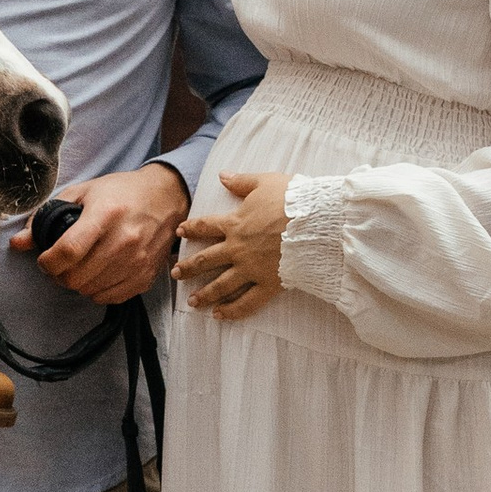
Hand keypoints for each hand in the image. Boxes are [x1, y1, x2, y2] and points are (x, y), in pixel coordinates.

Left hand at [10, 161, 187, 302]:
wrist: (166, 198)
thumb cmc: (121, 193)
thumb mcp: (83, 193)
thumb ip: (47, 217)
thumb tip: (18, 243)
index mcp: (105, 215)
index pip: (69, 251)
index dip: (47, 262)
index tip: (43, 259)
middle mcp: (124, 240)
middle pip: (76, 277)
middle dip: (58, 275)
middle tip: (58, 265)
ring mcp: (137, 262)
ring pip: (90, 290)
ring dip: (76, 283)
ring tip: (77, 267)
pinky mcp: (146, 277)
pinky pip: (109, 298)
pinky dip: (96, 291)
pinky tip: (96, 274)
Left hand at [176, 169, 286, 318]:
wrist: (315, 223)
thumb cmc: (292, 200)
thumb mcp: (265, 182)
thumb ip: (241, 181)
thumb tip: (222, 175)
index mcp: (235, 224)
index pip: (206, 226)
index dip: (191, 228)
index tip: (179, 232)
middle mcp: (237, 249)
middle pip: (206, 260)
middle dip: (188, 267)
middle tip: (175, 274)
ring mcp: (251, 268)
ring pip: (221, 284)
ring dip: (204, 294)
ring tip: (192, 302)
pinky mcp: (268, 283)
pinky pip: (247, 302)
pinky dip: (232, 311)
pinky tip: (220, 315)